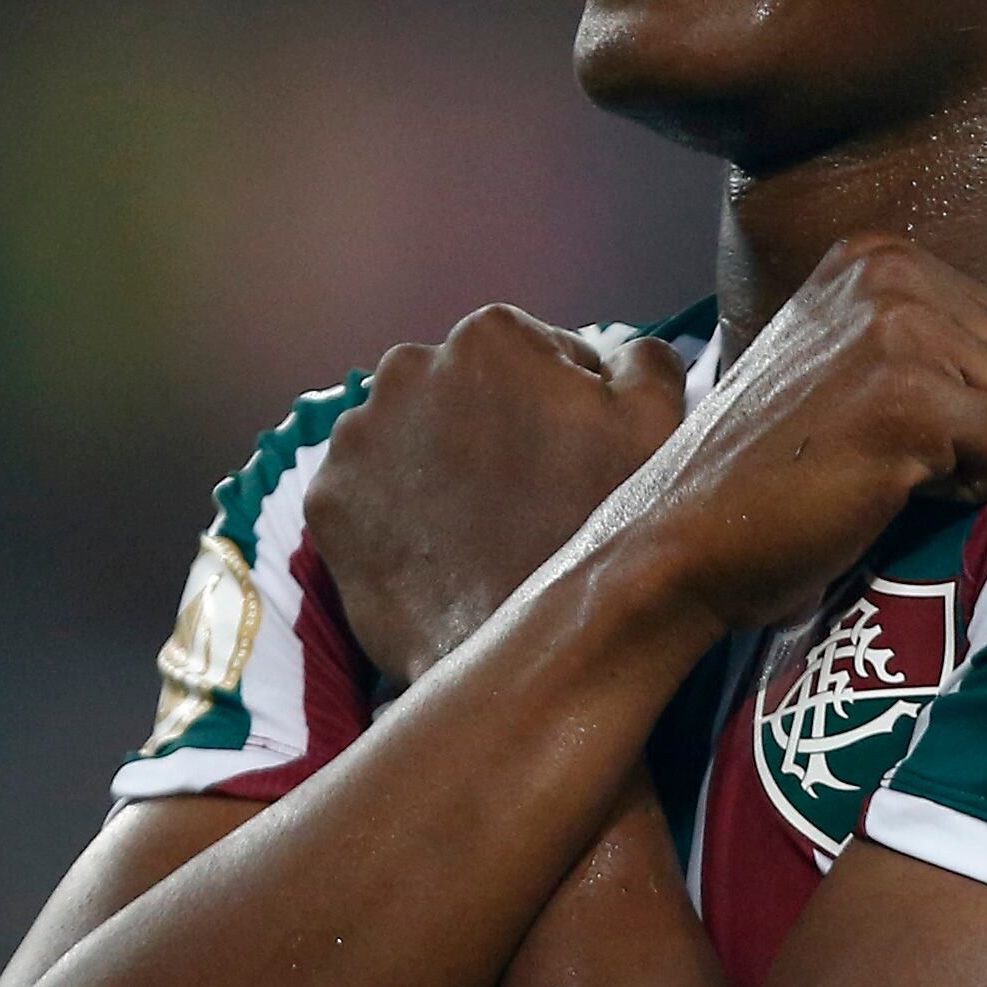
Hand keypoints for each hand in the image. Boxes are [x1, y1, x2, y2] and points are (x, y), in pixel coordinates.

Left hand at [312, 308, 690, 684]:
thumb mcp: (659, 427)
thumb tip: (619, 352)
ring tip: (484, 525)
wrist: (516, 651)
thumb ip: (646, 358)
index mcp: (491, 335)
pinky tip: (441, 545)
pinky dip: (401, 508)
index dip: (569, 408)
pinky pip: (372, 487)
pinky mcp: (327, 497)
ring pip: (416, 433)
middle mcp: (408, 366)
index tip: (577, 458)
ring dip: (445, 462)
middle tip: (532, 496)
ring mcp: (357, 433)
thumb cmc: (593, 533)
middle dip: (498, 426)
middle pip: (470, 388)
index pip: (541, 354)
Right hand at [595, 238, 986, 640]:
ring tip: (885, 472)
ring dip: (975, 461)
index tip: (889, 425)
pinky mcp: (909, 399)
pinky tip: (891, 491)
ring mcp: (899, 331)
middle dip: (982, 427)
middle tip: (885, 457)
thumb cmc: (773, 473)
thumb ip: (951, 338)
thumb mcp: (856, 372)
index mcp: (875, 257)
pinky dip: (969, 488)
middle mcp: (888, 274)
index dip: (971, 398)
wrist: (684, 540)